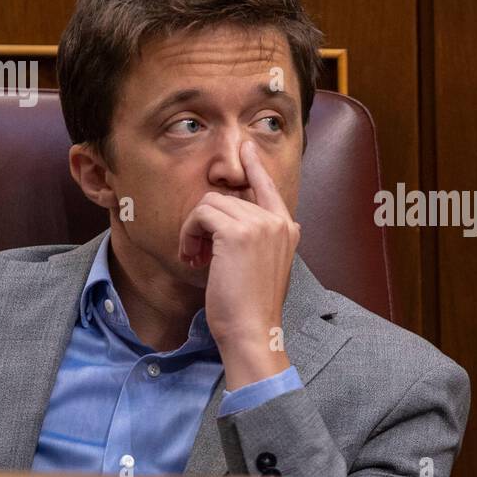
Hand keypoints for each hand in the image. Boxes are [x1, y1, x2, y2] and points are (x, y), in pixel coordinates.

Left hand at [177, 140, 300, 388]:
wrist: (253, 330)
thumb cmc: (252, 307)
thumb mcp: (264, 268)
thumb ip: (260, 240)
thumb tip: (232, 221)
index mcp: (287, 229)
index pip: (269, 187)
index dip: (254, 166)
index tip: (245, 147)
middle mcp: (278, 221)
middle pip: (228, 197)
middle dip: (206, 223)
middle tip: (199, 253)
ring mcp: (260, 224)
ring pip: (211, 203)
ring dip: (194, 229)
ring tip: (196, 258)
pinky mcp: (237, 232)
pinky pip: (201, 214)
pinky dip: (189, 234)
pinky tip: (192, 257)